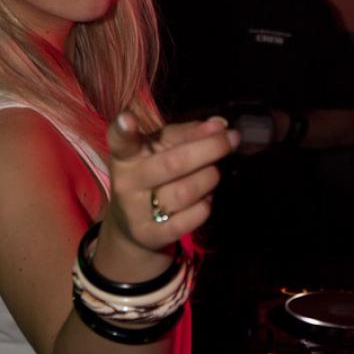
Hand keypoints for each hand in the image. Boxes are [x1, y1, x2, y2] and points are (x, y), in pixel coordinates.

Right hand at [102, 112, 239, 252]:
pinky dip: (206, 205)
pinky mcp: (151, 235)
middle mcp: (126, 182)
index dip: (123, 129)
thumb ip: (188, 134)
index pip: (121, 141)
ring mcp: (136, 211)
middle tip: (232, 140)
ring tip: (212, 174)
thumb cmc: (152, 175)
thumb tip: (220, 126)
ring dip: (210, 178)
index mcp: (126, 155)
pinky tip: (204, 199)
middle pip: (174, 163)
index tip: (127, 117)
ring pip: (187, 191)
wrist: (132, 226)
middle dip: (210, 148)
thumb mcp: (162, 150)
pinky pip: (191, 217)